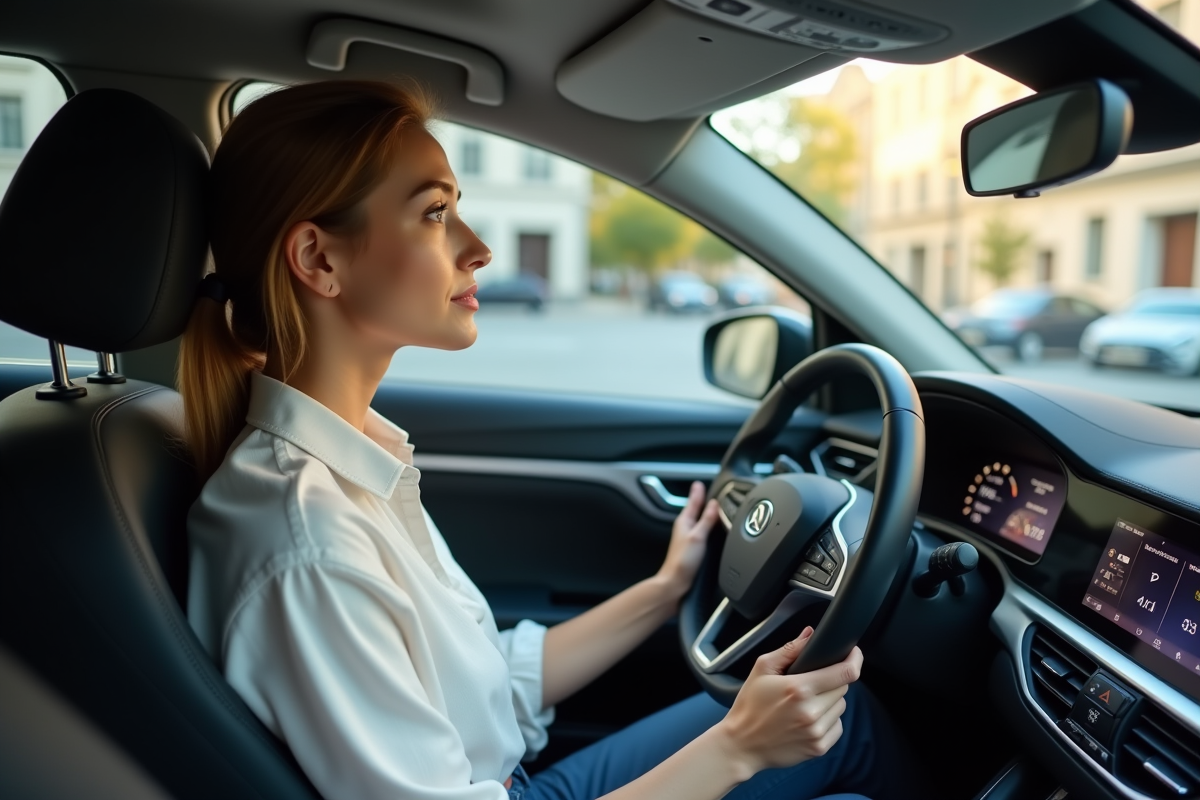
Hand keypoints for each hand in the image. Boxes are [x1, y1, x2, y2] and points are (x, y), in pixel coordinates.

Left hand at [655, 481, 719, 601]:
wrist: (676, 582)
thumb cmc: (683, 561)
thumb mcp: (697, 536)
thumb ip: (706, 520)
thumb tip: (715, 504)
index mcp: (684, 522)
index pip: (693, 502)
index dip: (698, 492)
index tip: (699, 483)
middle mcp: (685, 528)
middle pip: (695, 510)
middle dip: (701, 501)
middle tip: (706, 491)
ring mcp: (689, 538)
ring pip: (698, 521)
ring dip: (704, 513)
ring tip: (712, 507)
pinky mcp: (693, 548)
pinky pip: (702, 532)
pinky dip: (707, 526)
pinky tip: (711, 529)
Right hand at [715, 627, 861, 775]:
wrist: (741, 744)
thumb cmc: (750, 705)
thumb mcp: (762, 669)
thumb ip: (789, 649)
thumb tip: (811, 634)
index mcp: (799, 688)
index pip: (844, 673)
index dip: (854, 659)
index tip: (853, 652)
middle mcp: (812, 712)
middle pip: (843, 688)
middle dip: (832, 681)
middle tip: (811, 683)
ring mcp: (816, 732)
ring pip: (841, 707)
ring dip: (830, 701)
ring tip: (806, 703)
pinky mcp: (819, 748)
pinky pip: (838, 727)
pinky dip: (828, 721)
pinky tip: (808, 720)